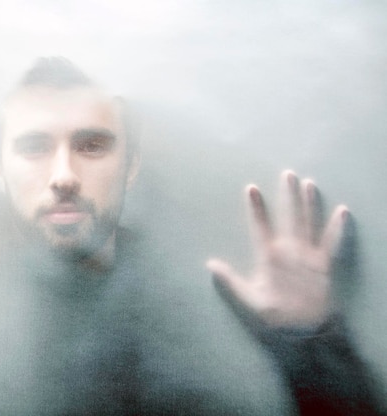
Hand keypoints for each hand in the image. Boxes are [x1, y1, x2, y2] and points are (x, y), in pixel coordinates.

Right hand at [207, 170, 347, 330]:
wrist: (310, 329)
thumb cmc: (277, 314)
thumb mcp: (249, 299)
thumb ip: (230, 280)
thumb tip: (210, 264)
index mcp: (270, 256)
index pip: (260, 225)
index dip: (256, 206)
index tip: (252, 188)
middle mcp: (291, 250)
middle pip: (289, 216)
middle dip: (288, 194)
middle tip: (289, 174)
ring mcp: (310, 255)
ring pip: (310, 223)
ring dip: (310, 202)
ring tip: (309, 183)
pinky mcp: (326, 263)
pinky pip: (333, 241)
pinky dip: (338, 226)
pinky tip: (343, 210)